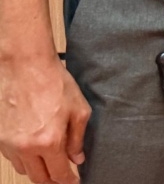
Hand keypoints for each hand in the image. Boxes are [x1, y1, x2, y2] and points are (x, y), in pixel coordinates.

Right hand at [0, 53, 90, 183]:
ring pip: (23, 169)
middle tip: (62, 177)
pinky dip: (23, 158)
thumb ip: (78, 138)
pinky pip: (11, 157)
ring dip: (36, 170)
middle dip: (52, 180)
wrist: (24, 66)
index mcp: (49, 142)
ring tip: (48, 163)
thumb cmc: (54, 83)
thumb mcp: (79, 108)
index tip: (74, 182)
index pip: (59, 173)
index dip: (69, 181)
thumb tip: (78, 158)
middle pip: (38, 178)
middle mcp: (26, 148)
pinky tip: (32, 150)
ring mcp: (9, 144)